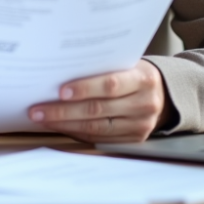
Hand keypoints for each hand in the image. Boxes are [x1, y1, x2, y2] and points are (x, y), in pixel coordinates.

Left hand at [27, 60, 170, 143]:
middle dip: (64, 110)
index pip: (111, 84)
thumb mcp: (127, 63)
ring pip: (96, 128)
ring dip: (64, 124)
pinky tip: (59, 126)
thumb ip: (101, 68)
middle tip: (38, 109)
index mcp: (143, 79)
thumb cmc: (134, 73)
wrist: (165, 93)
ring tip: (41, 118)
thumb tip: (59, 72)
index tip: (60, 90)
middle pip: (98, 109)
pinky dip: (76, 132)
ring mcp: (140, 125)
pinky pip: (99, 138)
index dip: (85, 88)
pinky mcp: (133, 139)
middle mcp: (144, 104)